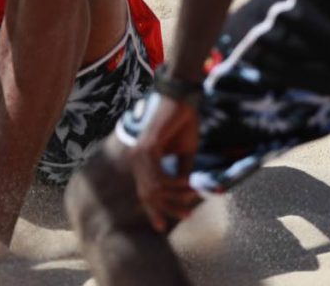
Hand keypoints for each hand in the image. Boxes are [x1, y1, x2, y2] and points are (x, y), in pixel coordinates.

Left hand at [130, 93, 201, 231]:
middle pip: (148, 195)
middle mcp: (136, 158)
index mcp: (142, 161)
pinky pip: (160, 176)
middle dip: (168, 207)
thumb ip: (180, 174)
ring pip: (154, 188)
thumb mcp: (184, 155)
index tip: (160, 228)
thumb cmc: (183, 125)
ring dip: (176, 194)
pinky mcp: (148, 148)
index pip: (144, 191)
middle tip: (187, 214)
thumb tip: (183, 197)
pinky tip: (188, 181)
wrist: (183, 101)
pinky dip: (175, 182)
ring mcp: (139, 153)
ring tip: (193, 192)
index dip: (152, 210)